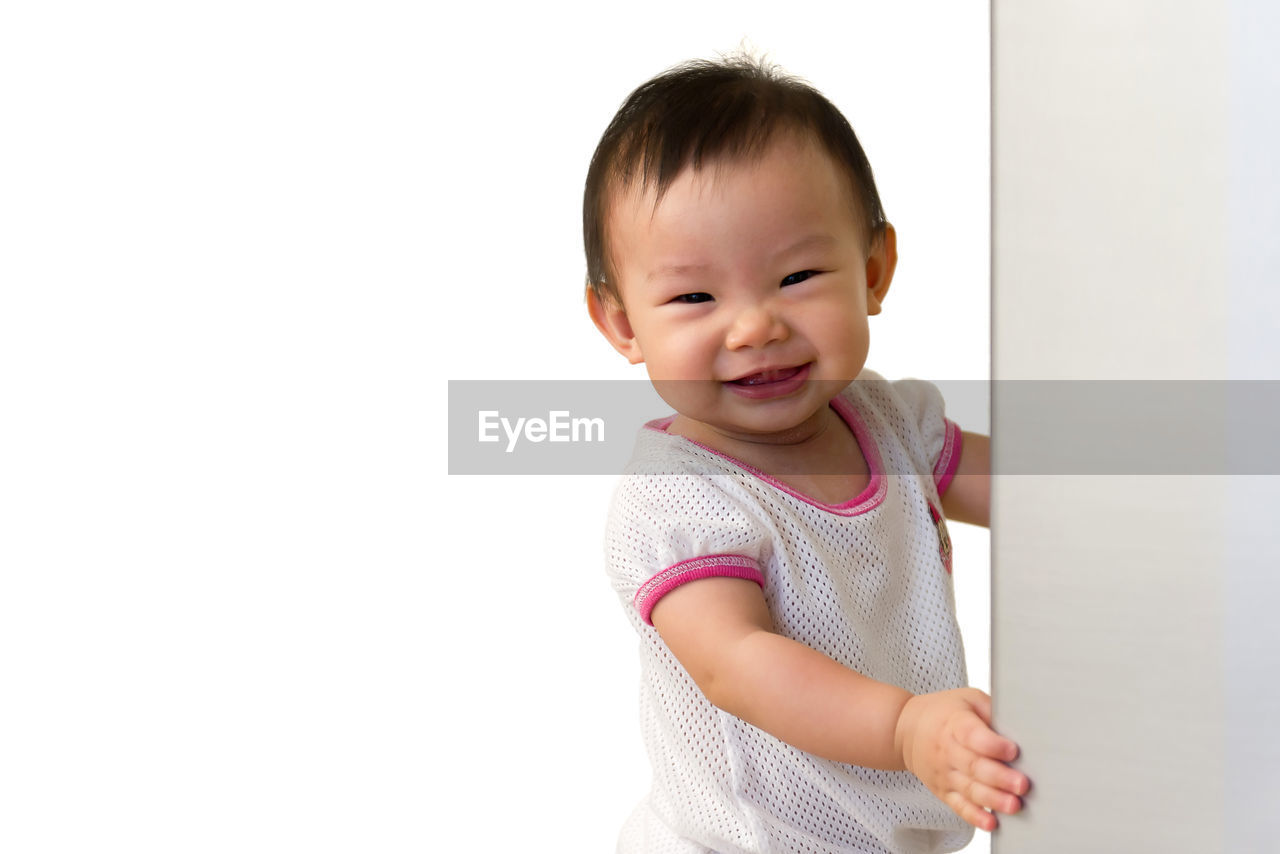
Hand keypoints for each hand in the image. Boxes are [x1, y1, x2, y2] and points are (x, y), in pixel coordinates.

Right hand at [893, 688, 1028, 831]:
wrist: (906, 729)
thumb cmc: (944, 713)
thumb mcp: (967, 700)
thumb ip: (992, 710)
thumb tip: (1022, 726)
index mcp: (954, 723)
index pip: (971, 735)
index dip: (992, 744)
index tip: (1012, 750)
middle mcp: (947, 750)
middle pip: (973, 765)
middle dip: (1000, 777)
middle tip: (1022, 784)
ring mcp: (944, 773)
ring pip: (969, 789)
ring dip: (993, 799)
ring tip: (1014, 805)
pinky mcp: (943, 791)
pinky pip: (959, 806)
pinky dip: (974, 816)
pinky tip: (991, 822)